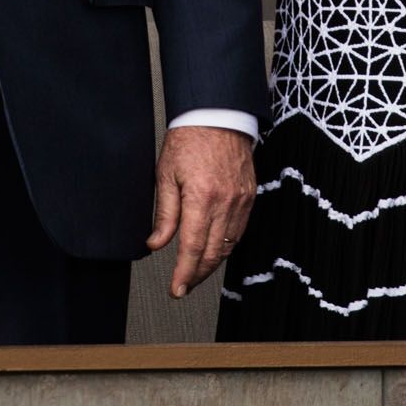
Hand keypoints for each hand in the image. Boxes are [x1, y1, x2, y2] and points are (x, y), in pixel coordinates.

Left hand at [147, 125, 255, 298]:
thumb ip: (164, 213)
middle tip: (183, 286)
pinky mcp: (250, 196)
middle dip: (197, 275)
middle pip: (213, 253)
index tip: (176, 289)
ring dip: (212, 263)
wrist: (218, 115)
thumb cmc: (189, 140)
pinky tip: (214, 250)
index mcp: (201, 197)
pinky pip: (239, 231)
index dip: (184, 274)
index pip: (193, 248)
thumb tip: (156, 244)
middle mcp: (225, 202)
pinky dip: (226, 246)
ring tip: (196, 272)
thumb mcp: (165, 174)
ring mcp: (241, 200)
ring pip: (228, 246)